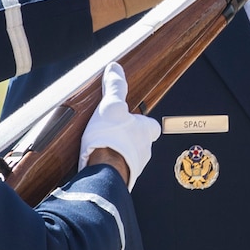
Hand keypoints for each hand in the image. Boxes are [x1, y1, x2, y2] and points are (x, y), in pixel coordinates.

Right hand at [79, 63, 159, 188]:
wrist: (103, 174)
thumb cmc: (111, 139)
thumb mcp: (111, 107)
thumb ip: (115, 88)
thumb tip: (115, 68)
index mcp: (146, 132)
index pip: (151, 125)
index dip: (142, 121)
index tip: (132, 118)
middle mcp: (144, 151)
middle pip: (140, 141)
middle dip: (128, 138)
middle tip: (112, 133)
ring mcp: (134, 167)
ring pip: (129, 157)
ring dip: (119, 153)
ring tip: (103, 149)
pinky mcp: (121, 180)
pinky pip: (118, 171)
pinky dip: (110, 167)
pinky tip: (98, 163)